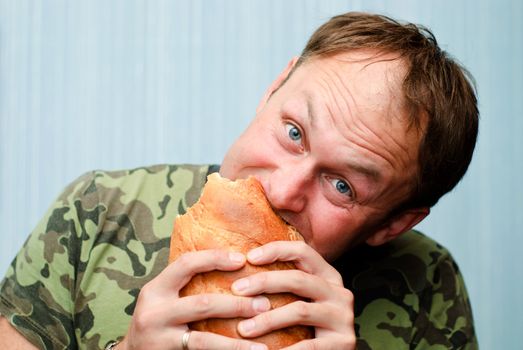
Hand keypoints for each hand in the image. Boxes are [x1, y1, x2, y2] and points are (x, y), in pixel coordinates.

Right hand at [119, 250, 269, 349]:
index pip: (186, 264)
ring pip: (204, 341)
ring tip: (261, 346)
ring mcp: (160, 340)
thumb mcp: (162, 297)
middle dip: (237, 305)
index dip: (215, 258)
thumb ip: (185, 284)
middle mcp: (155, 314)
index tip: (242, 260)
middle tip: (264, 305)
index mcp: (155, 290)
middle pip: (203, 304)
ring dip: (236, 344)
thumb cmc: (155, 321)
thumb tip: (231, 262)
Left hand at [231, 241, 355, 349]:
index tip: (249, 258)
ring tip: (243, 329)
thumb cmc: (307, 327)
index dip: (276, 250)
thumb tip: (241, 266)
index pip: (303, 252)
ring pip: (299, 310)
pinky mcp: (344, 343)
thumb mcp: (300, 299)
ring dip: (267, 319)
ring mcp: (343, 318)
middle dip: (264, 282)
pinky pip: (308, 346)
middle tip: (237, 290)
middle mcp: (339, 292)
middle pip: (298, 279)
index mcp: (328, 276)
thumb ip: (283, 285)